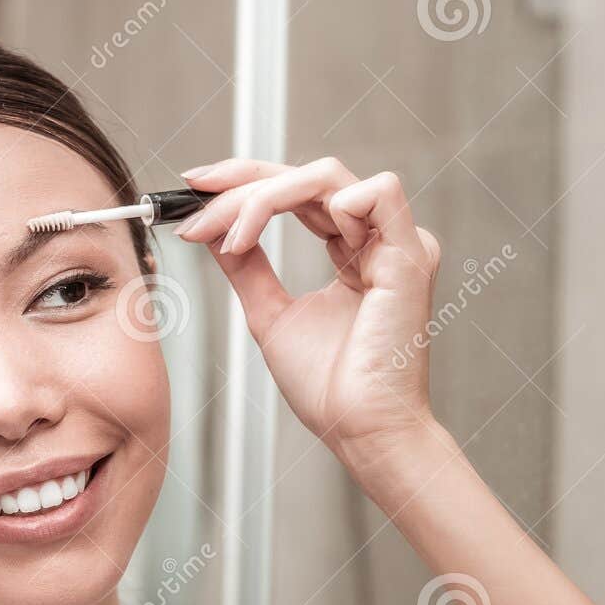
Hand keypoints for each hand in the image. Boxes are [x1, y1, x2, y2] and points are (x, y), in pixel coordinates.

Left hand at [174, 157, 443, 474]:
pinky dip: (330, 204)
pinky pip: (378, 192)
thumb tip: (213, 230)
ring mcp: (396, 243)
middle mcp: (376, 239)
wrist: (359, 428)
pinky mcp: (411, 254)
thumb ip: (246, 267)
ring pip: (328, 177)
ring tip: (234, 238)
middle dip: (241, 184)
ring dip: (268, 197)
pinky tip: (310, 245)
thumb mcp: (269, 313)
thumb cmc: (327, 387)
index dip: (244, 180)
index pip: (295, 191)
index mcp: (351, 250)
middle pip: (304, 175)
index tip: (193, 188)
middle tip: (195, 208)